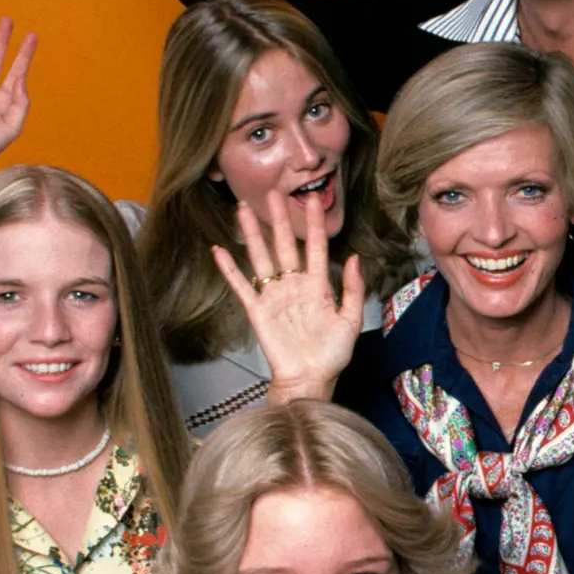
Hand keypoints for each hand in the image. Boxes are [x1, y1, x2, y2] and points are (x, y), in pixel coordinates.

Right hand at [214, 190, 363, 401]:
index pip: (315, 248)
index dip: (313, 224)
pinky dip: (229, 269)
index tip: (312, 200)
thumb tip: (354, 258)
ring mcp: (273, 296)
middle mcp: (293, 286)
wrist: (310, 379)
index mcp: (317, 286)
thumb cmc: (331, 355)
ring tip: (242, 209)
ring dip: (251, 234)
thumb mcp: (350, 321)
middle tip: (272, 194)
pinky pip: (241, 286)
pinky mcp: (257, 310)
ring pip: (260, 258)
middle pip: (283, 245)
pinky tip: (219, 251)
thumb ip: (352, 289)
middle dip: (278, 219)